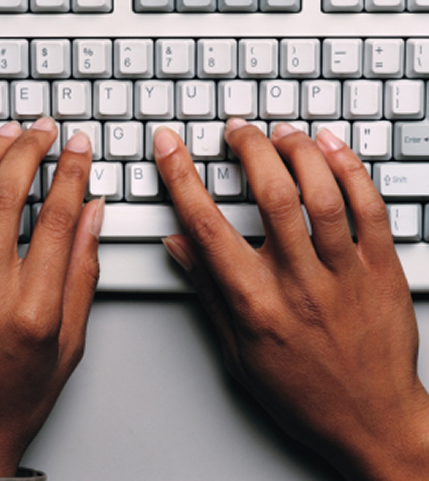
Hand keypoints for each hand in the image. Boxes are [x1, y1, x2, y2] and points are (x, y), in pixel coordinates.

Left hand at [0, 119, 103, 476]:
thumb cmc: (17, 398)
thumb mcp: (71, 343)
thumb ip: (83, 273)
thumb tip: (90, 215)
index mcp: (32, 313)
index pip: (55, 220)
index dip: (69, 173)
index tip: (75, 147)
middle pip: (3, 200)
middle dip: (26, 152)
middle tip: (41, 130)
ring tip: (5, 133)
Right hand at [154, 121, 428, 480]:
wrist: (373, 422)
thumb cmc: (303, 391)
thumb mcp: (237, 350)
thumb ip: (207, 290)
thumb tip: (178, 245)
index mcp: (255, 302)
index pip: (206, 225)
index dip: (181, 176)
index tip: (169, 145)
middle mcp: (299, 282)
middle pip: (272, 195)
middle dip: (249, 148)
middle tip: (237, 129)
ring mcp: (345, 274)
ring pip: (324, 194)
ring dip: (298, 151)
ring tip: (281, 132)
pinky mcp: (383, 270)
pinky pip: (371, 208)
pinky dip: (350, 169)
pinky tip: (332, 148)